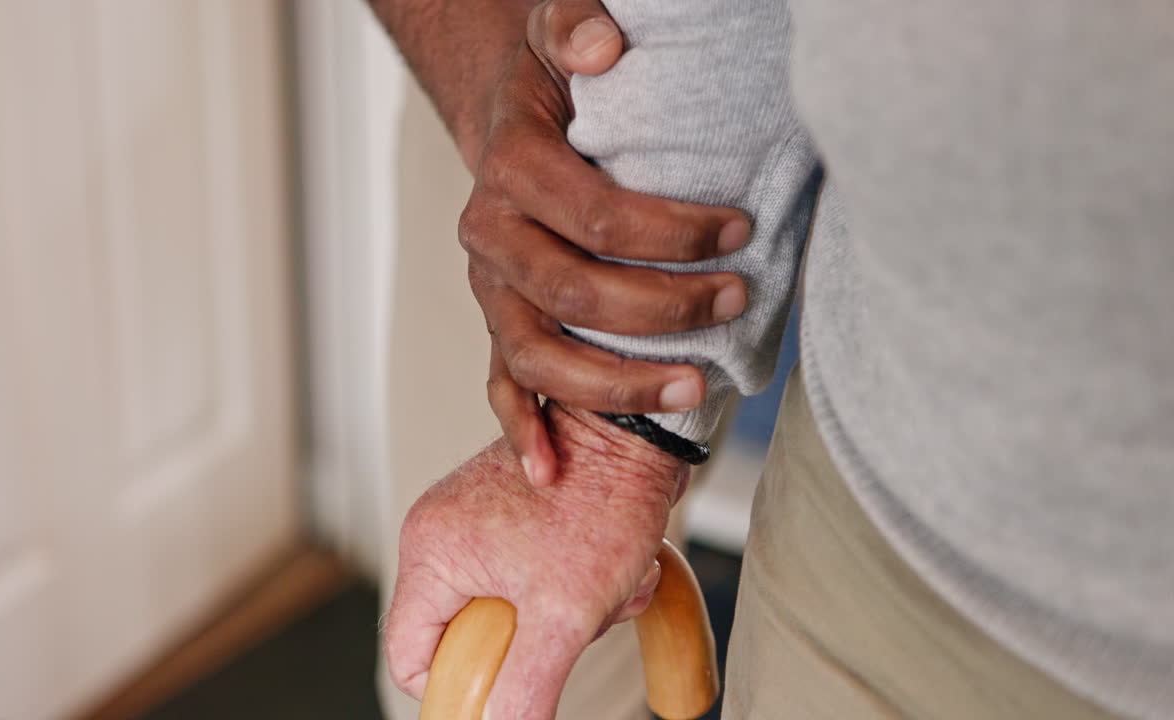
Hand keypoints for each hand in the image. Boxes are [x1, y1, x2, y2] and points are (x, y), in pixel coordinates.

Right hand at [384, 402, 688, 718]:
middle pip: (472, 634)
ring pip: (518, 609)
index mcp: (430, 552)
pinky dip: (584, 586)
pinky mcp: (518, 516)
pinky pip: (540, 579)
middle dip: (538, 642)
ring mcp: (481, 522)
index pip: (410, 654)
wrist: (639, 426)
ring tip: (612, 587)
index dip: (456, 684)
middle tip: (578, 620)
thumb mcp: (565, 612)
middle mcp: (443, 533)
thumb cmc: (599, 497)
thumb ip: (526, 685)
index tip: (509, 687)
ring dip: (574, 612)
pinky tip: (621, 568)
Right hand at [463, 0, 750, 487]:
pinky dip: (521, 429)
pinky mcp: (497, 322)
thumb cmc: (552, 88)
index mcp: (511, 168)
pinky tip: (550, 470)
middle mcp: (491, 235)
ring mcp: (492, 289)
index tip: (740, 233)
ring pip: (539, 354)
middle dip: (660, 309)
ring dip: (614, 384)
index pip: (592, 215)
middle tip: (735, 302)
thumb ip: (573, 26)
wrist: (509, 124)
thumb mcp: (556, 35)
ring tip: (693, 391)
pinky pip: (500, 383)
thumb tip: (605, 47)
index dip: (668, 232)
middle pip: (571, 293)